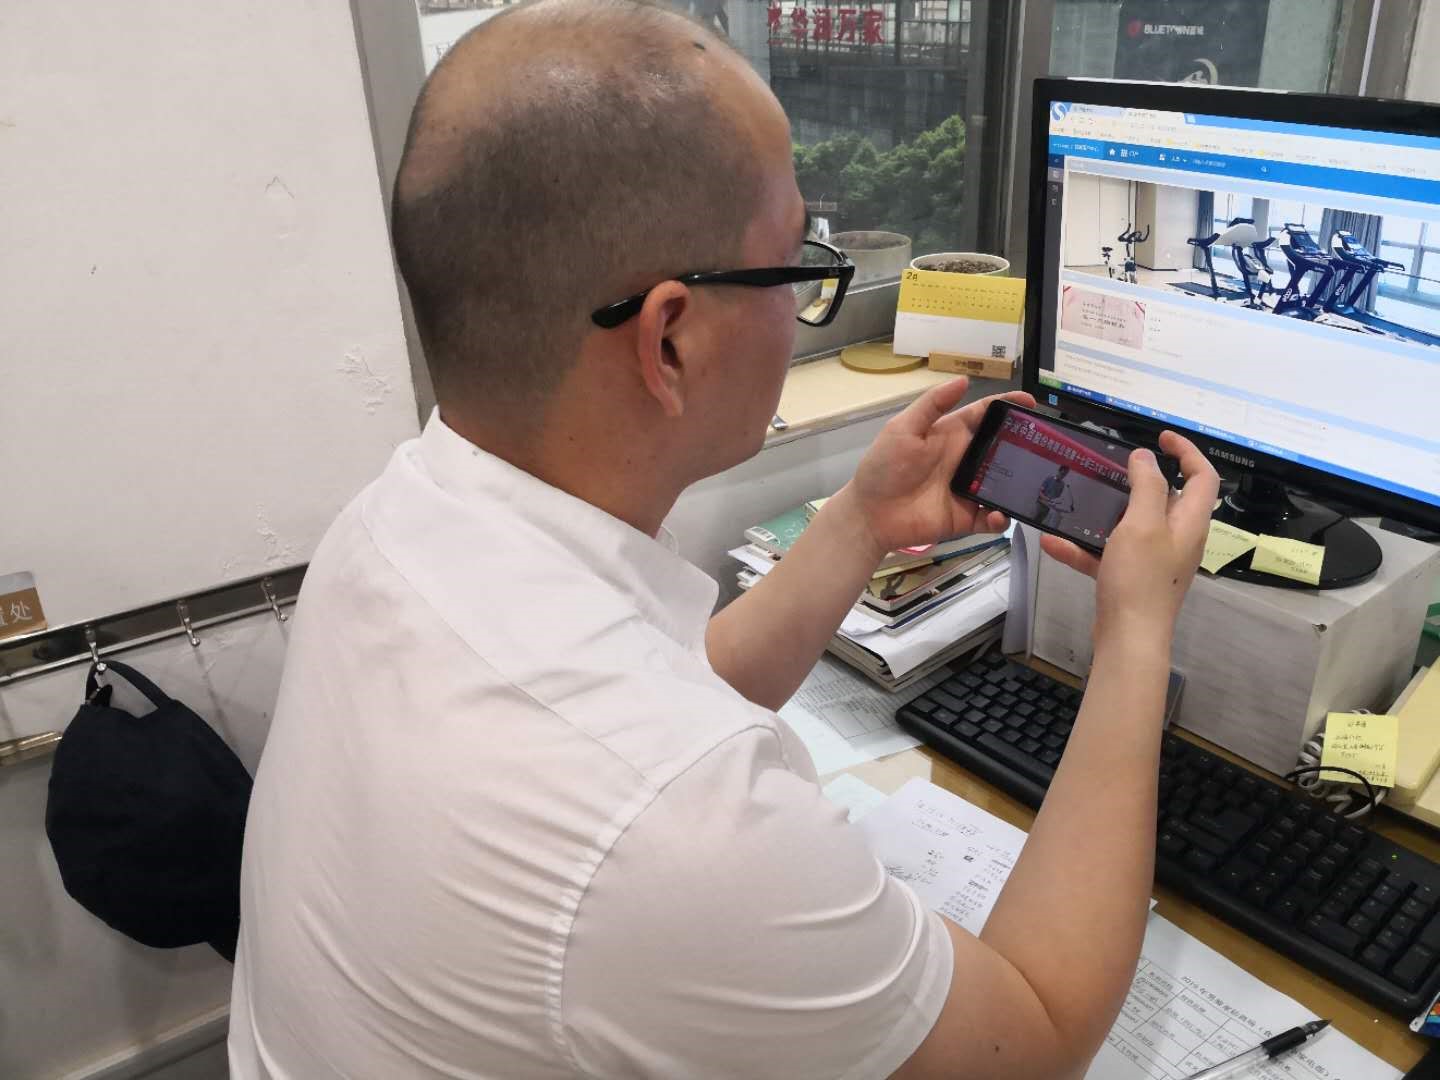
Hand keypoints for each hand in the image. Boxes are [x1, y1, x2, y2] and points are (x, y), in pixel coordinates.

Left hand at [834, 378, 1034, 559]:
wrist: (870, 514)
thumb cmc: (883, 468)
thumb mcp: (902, 429)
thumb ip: (932, 405)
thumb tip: (964, 379)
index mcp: (952, 435)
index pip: (985, 415)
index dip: (1008, 406)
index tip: (1031, 402)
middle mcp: (965, 460)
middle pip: (1003, 449)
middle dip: (1025, 446)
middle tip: (1045, 446)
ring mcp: (968, 489)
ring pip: (1005, 484)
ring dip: (1019, 484)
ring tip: (1031, 483)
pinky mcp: (966, 517)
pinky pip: (992, 517)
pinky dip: (1001, 517)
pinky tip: (998, 513)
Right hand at [1040, 431, 1218, 649]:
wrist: (1129, 638)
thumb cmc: (1140, 579)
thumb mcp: (1142, 523)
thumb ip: (1146, 486)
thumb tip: (1146, 457)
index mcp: (1189, 522)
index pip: (1202, 476)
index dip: (1186, 451)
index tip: (1160, 437)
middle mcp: (1177, 539)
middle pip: (1167, 499)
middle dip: (1141, 480)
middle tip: (1113, 466)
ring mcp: (1154, 561)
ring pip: (1133, 525)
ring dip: (1106, 512)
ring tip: (1081, 499)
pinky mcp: (1131, 579)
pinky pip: (1107, 554)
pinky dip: (1083, 548)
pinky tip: (1052, 543)